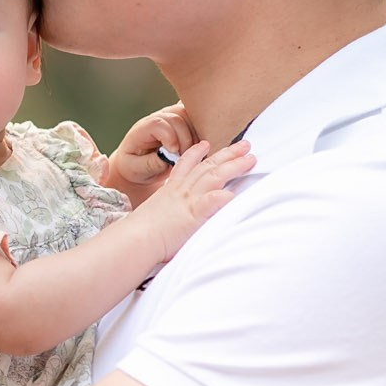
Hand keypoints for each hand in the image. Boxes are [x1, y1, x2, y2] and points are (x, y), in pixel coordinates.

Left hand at [100, 103, 197, 205]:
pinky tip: (199, 144)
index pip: (158, 123)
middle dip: (186, 139)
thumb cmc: (136, 167)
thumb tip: (168, 158)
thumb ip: (151, 163)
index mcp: (142, 129)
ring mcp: (171, 117)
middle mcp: (157, 118)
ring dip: (196, 135)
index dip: (169, 137)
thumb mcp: (137, 170)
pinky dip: (201, 129)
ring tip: (193, 153)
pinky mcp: (183, 120)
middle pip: (177, 117)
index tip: (174, 153)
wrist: (141, 165)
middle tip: (185, 157)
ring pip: (190, 115)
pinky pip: (196, 117)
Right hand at [130, 136, 252, 260]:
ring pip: (214, 177)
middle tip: (245, 144)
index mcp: (170, 191)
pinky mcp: (192, 217)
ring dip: (233, 167)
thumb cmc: (141, 235)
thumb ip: (168, 213)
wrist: (134, 241)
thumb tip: (173, 218)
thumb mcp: (156, 216)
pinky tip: (235, 194)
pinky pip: (210, 203)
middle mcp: (180, 192)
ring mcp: (187, 202)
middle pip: (207, 167)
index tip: (205, 144)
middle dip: (227, 154)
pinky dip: (223, 197)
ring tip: (251, 159)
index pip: (185, 167)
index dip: (196, 154)